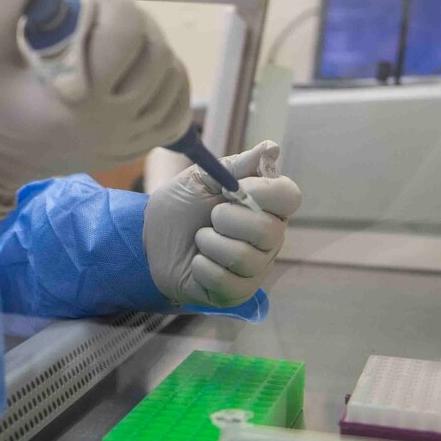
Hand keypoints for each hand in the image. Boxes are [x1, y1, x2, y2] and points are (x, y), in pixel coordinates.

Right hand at [0, 0, 191, 234]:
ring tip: (122, 37)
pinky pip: (176, 110)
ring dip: (152, 45)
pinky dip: (169, 82)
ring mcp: (130, 138)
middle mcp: (112, 122)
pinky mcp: (137, 147)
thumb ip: (4, 5)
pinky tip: (143, 69)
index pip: (125, 36)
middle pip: (156, 54)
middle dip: (135, 18)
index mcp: (77, 98)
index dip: (116, 0)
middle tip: (108, 9)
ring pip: (171, 78)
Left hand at [142, 141, 300, 307]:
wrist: (149, 236)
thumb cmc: (181, 207)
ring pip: (244, 258)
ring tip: (200, 239)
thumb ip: (236, 166)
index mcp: (266, 207)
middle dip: (227, 219)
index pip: (290, 196)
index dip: (263, 192)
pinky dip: (202, 266)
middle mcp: (269, 240)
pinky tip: (197, 262)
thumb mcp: (201, 179)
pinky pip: (225, 281)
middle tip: (210, 217)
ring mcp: (255, 269)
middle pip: (269, 231)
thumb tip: (272, 147)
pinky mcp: (236, 293)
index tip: (232, 188)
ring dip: (209, 243)